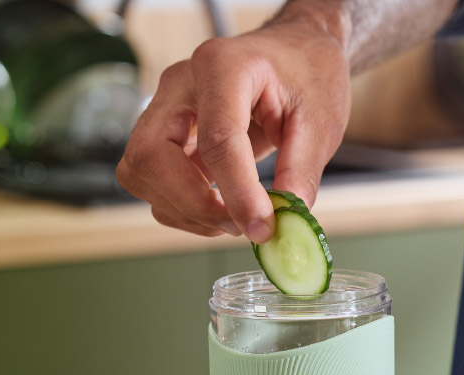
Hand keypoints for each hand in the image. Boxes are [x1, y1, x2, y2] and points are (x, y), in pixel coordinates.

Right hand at [115, 16, 350, 241]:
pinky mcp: (162, 137)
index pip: (216, 140)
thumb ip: (301, 173)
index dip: (237, 193)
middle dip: (194, 205)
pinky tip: (219, 209)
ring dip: (188, 212)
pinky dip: (183, 210)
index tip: (262, 228)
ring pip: (143, 176)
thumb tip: (284, 223)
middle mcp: (180, 85)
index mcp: (222, 66)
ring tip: (235, 218)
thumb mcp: (320, 122)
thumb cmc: (305, 76)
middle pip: (152, 157)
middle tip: (241, 225)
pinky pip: (152, 185)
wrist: (292, 56)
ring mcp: (163, 110)